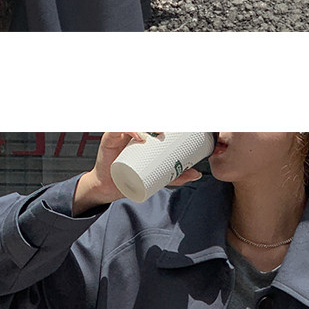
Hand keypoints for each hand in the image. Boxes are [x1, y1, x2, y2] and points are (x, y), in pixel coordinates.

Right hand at [73, 132, 202, 213]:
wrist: (110, 188)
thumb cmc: (132, 178)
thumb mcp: (158, 178)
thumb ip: (176, 177)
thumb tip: (197, 174)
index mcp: (144, 135)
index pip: (154, 123)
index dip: (166, 121)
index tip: (181, 125)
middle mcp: (133, 131)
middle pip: (145, 121)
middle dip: (160, 122)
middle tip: (172, 131)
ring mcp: (122, 133)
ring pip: (134, 123)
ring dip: (148, 125)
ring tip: (160, 132)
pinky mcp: (110, 139)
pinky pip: (119, 129)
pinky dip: (131, 131)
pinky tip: (140, 137)